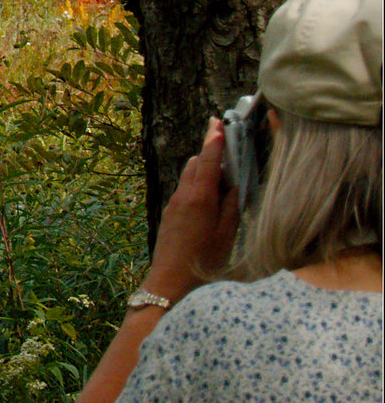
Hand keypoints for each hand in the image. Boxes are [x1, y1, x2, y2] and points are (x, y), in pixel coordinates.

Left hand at [144, 117, 241, 302]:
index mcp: (200, 197)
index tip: (218, 122)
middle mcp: (183, 195)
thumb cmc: (205, 260)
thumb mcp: (227, 233)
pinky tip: (210, 197)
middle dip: (211, 153)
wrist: (170, 279)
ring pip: (189, 176)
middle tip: (228, 147)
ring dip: (204, 169)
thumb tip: (234, 184)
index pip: (209, 161)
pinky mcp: (169, 212)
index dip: (214, 140)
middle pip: (196, 164)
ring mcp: (173, 203)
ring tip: (223, 175)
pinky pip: (184, 190)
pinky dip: (197, 185)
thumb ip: (231, 205)